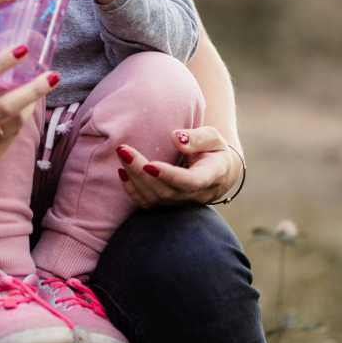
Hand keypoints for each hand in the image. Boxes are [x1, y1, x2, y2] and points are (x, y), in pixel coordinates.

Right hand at [0, 45, 58, 177]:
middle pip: (6, 106)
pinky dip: (20, 121)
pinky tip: (25, 110)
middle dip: (34, 90)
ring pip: (15, 122)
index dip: (1, 62)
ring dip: (32, 104)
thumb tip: (10, 74)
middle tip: (52, 76)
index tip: (22, 49)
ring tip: (42, 89)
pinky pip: (12, 137)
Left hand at [115, 126, 243, 207]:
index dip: (170, 176)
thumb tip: (176, 138)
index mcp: (213, 175)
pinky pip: (148, 204)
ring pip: (155, 199)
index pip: (191, 181)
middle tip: (123, 150)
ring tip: (122, 155)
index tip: (149, 164)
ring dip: (134, 179)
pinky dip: (132, 190)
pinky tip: (122, 172)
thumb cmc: (214, 150)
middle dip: (141, 172)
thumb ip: (198, 138)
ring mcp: (182, 203)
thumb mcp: (213, 138)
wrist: (219, 173)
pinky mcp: (169, 205)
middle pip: (166, 191)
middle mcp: (197, 194)